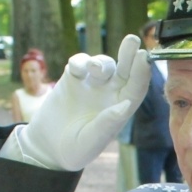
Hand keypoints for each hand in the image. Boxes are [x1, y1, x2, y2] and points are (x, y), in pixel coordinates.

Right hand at [5, 37, 150, 171]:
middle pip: (125, 70)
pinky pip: (79, 63)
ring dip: (100, 63)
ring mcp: (92, 84)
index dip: (141, 74)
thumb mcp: (90, 141)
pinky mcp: (72, 78)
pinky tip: (76, 70)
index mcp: (121, 109)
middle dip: (129, 54)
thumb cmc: (74, 150)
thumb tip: (125, 106)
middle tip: (133, 41)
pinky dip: (79, 62)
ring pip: (102, 64)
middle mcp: (110, 94)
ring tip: (94, 69)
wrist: (48, 147)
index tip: (143, 58)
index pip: (136, 88)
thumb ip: (106, 124)